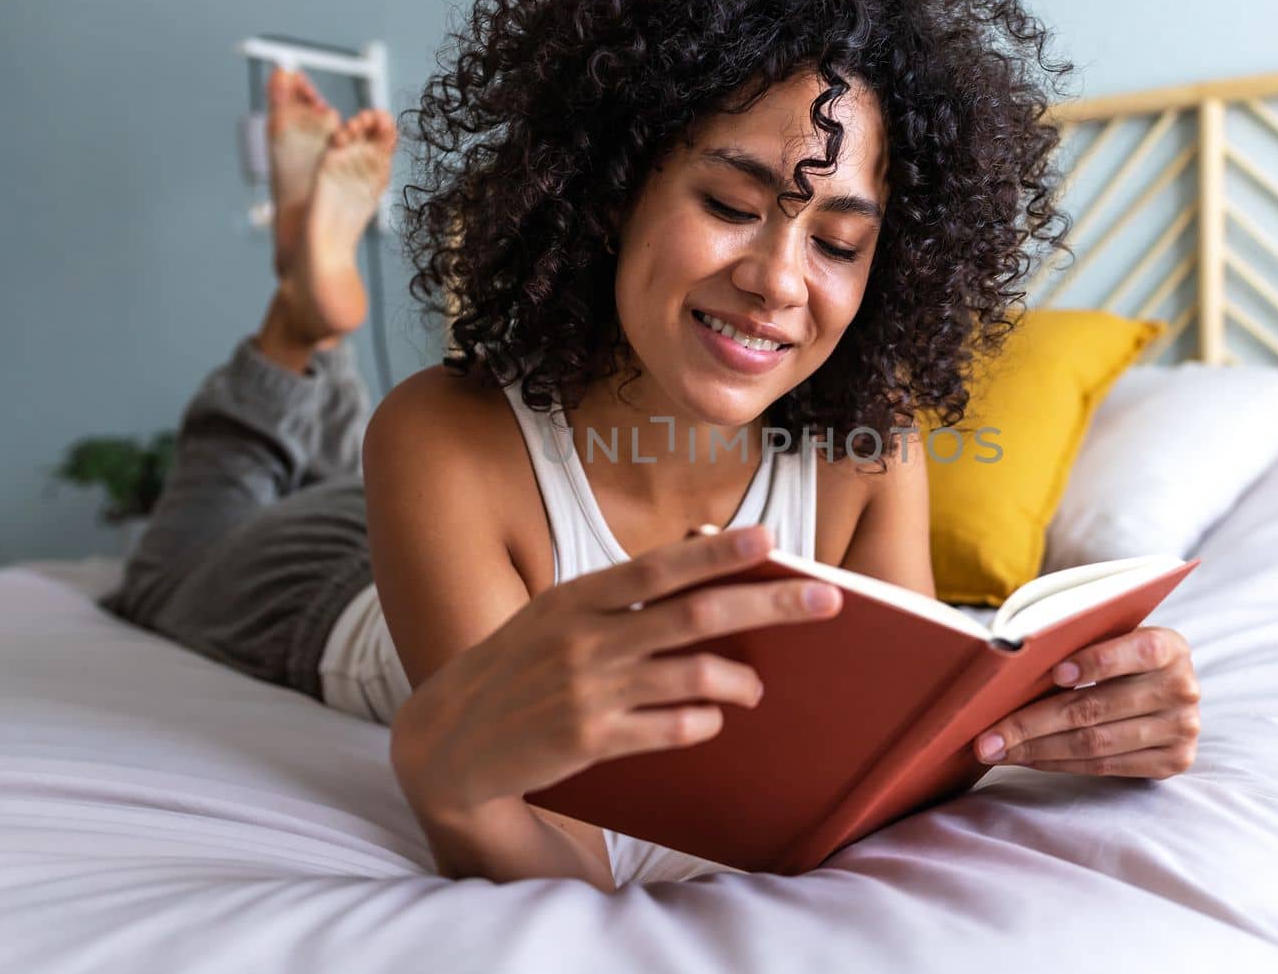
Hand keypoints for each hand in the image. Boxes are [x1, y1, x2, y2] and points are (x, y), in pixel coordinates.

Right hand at [389, 523, 843, 817]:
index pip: (661, 568)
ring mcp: (588, 689)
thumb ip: (621, 600)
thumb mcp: (558, 617)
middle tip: (826, 600)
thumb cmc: (521, 667)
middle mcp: (585, 638)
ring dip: (739, 680)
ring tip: (756, 688)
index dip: (718, 553)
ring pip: (691, 676)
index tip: (771, 539)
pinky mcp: (588, 738)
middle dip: (769, 605)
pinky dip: (701, 722)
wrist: (450, 739)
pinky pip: (668, 729)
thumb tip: (702, 580)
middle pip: (695, 615)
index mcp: (579, 598)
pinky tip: (711, 721)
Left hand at [972, 626, 1199, 778]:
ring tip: (996, 751)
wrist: (1167, 688)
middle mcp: (1182, 688)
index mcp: (1170, 647)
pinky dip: (1058, 763)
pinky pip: (1105, 768)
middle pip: (1097, 708)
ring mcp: (1182, 729)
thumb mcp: (1114, 637)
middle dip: (1033, 722)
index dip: (1096, 662)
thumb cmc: (1122, 655)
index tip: (1054, 674)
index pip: (1136, 651)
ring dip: (1037, 749)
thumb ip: (1080, 642)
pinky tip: (1025, 759)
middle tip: (988, 734)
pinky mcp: (1174, 761)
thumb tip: (1014, 661)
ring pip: (1095, 744)